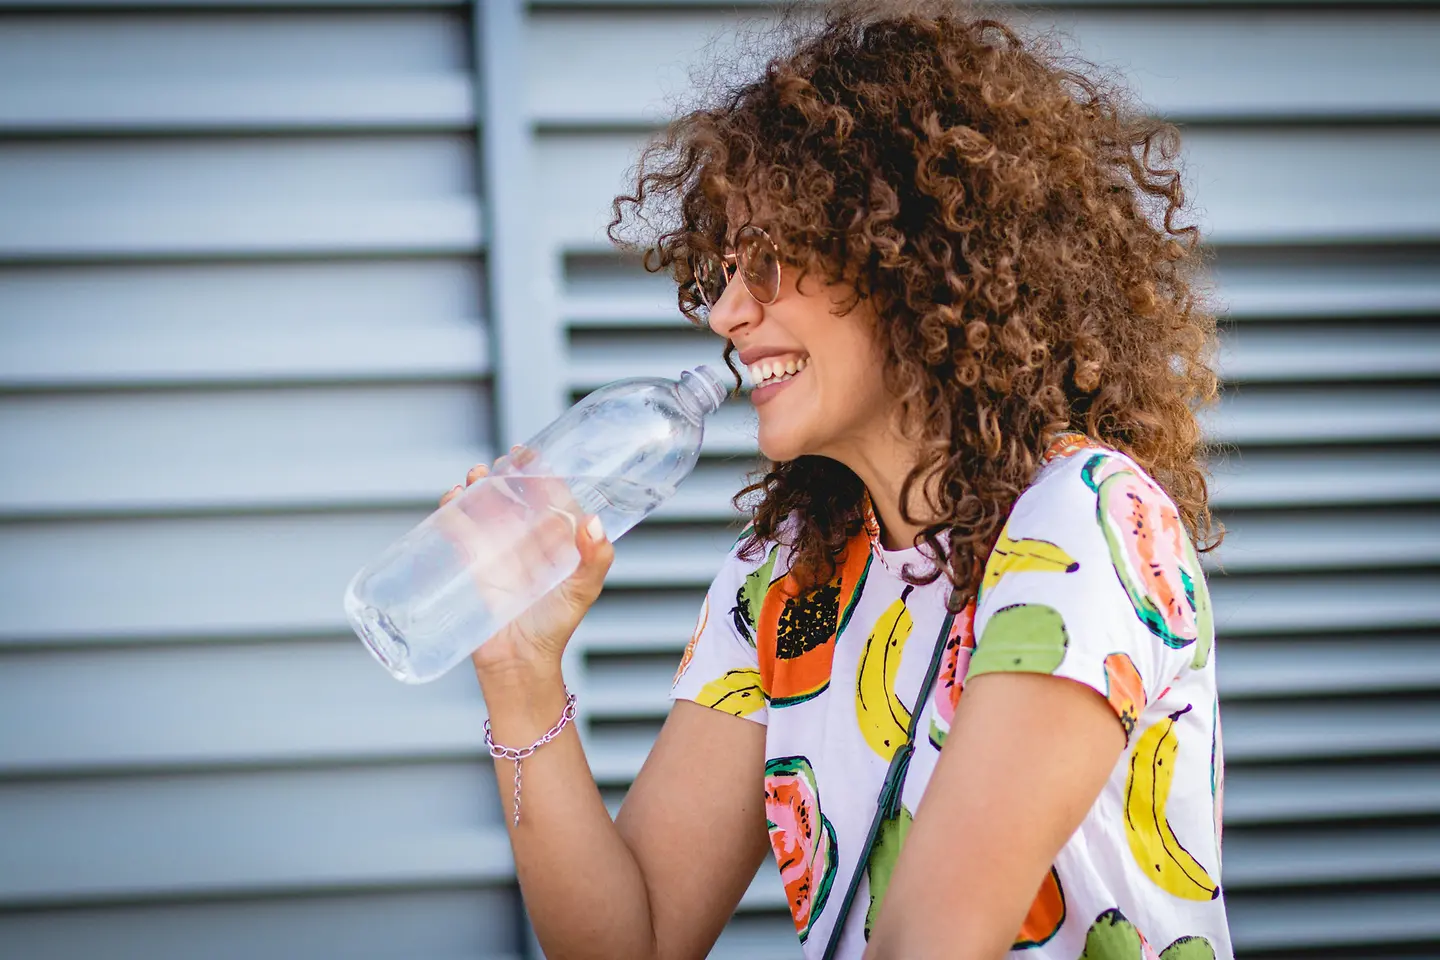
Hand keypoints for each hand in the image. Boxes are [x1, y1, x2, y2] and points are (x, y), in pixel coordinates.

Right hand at [438, 449, 614, 681]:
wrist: (518, 665)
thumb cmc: (555, 628)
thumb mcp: (582, 592)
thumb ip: (594, 560)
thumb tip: (594, 523)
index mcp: (555, 541)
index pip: (548, 497)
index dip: (539, 473)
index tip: (530, 453)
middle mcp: (525, 541)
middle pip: (512, 497)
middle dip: (503, 476)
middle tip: (498, 463)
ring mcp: (497, 552)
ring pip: (484, 509)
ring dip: (477, 489)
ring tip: (473, 478)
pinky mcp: (472, 566)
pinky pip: (459, 532)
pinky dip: (452, 513)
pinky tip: (451, 501)